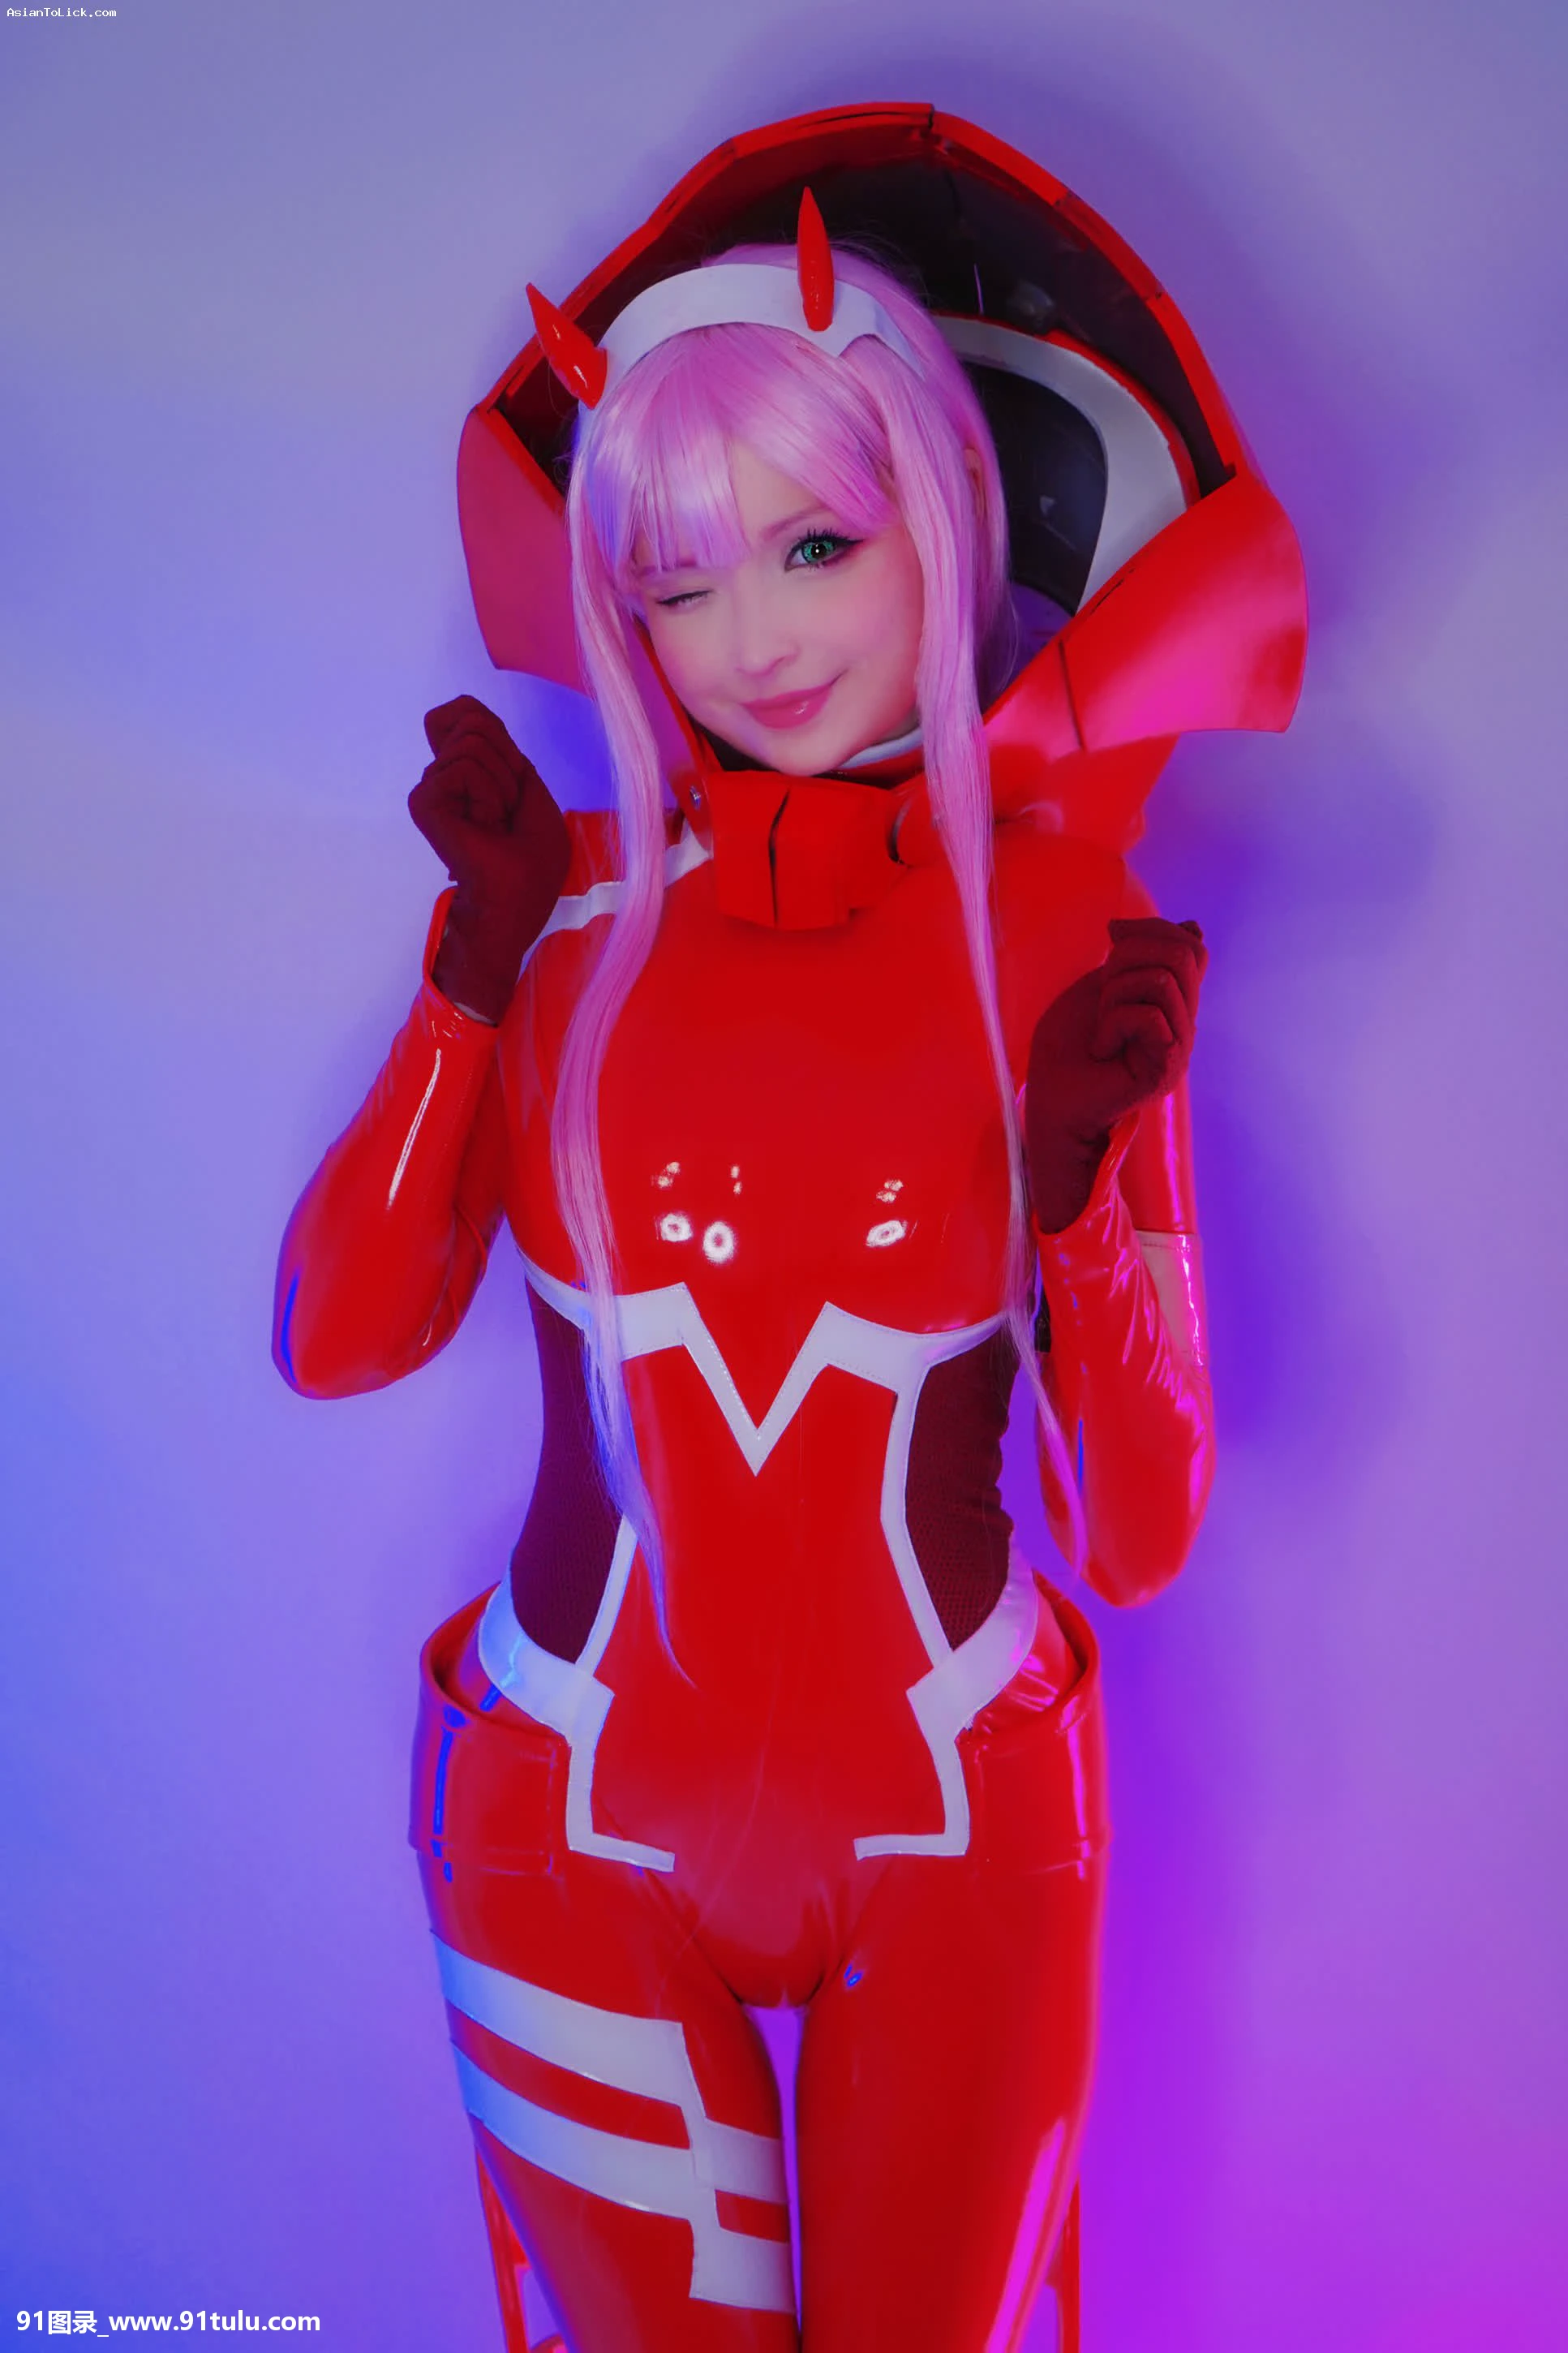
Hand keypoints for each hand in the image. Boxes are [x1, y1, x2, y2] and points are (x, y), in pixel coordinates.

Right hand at [409, 696, 570, 1022]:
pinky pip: (465, 768)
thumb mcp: (530, 790)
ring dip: (501, 787)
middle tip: (506, 814)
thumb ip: (499, 746)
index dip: (495, 731)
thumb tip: (452, 714)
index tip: (511, 783)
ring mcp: (432, 790)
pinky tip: (481, 830)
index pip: (468, 713)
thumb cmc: (531, 863)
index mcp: (469, 774)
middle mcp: (445, 777)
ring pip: (473, 744)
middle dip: (507, 765)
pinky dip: (488, 797)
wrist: (513, 906)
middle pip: (474, 722)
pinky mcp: (424, 802)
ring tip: (493, 826)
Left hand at [1026, 917, 1206, 1231]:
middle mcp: (1182, 1022)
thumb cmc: (1066, 1050)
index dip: (1155, 929)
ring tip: (1101, 1029)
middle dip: (1128, 958)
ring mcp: (1179, 1045)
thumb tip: (1193, 925)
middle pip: (1182, 955)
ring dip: (1115, 995)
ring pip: (1161, 981)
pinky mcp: (1167, 1067)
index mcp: (1169, 1002)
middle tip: (1101, 995)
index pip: (1191, 948)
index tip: (1112, 934)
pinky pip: (1149, 1016)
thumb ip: (1139, 960)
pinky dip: (1113, 1024)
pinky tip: (1103, 1050)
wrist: (1050, 1102)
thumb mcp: (1100, 987)